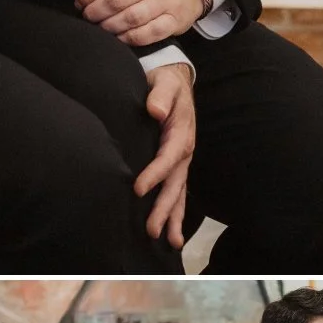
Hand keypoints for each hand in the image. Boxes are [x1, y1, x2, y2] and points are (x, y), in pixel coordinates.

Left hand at [76, 0, 208, 46]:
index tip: (80, 3)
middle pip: (115, 0)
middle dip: (95, 12)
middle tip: (88, 18)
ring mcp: (164, 1)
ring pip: (131, 18)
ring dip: (110, 26)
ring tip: (101, 28)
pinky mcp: (174, 21)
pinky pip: (149, 33)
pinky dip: (131, 38)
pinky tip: (120, 38)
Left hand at [136, 55, 195, 247]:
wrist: (175, 80)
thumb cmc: (166, 82)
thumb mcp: (164, 81)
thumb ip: (160, 94)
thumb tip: (154, 108)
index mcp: (181, 132)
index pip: (167, 158)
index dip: (154, 174)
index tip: (138, 189)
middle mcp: (184, 151)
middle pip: (175, 183)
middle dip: (164, 208)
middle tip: (151, 230)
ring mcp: (182, 160)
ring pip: (179, 192)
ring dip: (173, 217)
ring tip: (170, 242)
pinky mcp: (177, 164)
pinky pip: (178, 190)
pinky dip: (176, 212)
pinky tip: (172, 232)